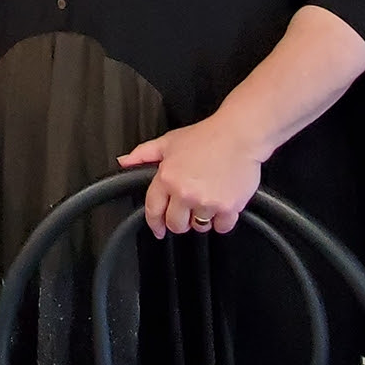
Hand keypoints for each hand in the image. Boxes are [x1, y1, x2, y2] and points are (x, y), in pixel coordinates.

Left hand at [118, 115, 263, 238]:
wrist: (240, 135)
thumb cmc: (207, 136)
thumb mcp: (169, 141)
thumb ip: (143, 153)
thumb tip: (124, 161)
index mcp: (167, 178)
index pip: (153, 210)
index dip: (154, 223)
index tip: (158, 229)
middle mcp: (185, 193)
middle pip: (176, 225)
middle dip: (180, 221)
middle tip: (187, 210)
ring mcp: (207, 202)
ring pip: (199, 226)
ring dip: (202, 218)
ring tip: (207, 200)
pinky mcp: (228, 207)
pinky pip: (222, 227)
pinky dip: (222, 220)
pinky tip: (222, 204)